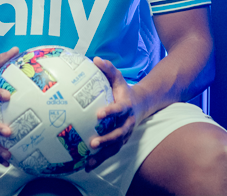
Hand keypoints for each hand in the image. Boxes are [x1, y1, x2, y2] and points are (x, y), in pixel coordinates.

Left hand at [85, 57, 141, 171]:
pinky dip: (100, 160)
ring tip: (89, 160)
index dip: (111, 112)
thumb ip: (108, 69)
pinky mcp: (120, 142)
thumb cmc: (123, 90)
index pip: (119, 109)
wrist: (140, 104)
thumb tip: (95, 59)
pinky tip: (86, 167)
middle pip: (119, 133)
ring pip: (115, 147)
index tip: (99, 114)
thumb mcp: (118, 78)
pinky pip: (111, 153)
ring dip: (103, 154)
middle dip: (107, 139)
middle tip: (93, 142)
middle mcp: (127, 122)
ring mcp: (125, 134)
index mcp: (126, 106)